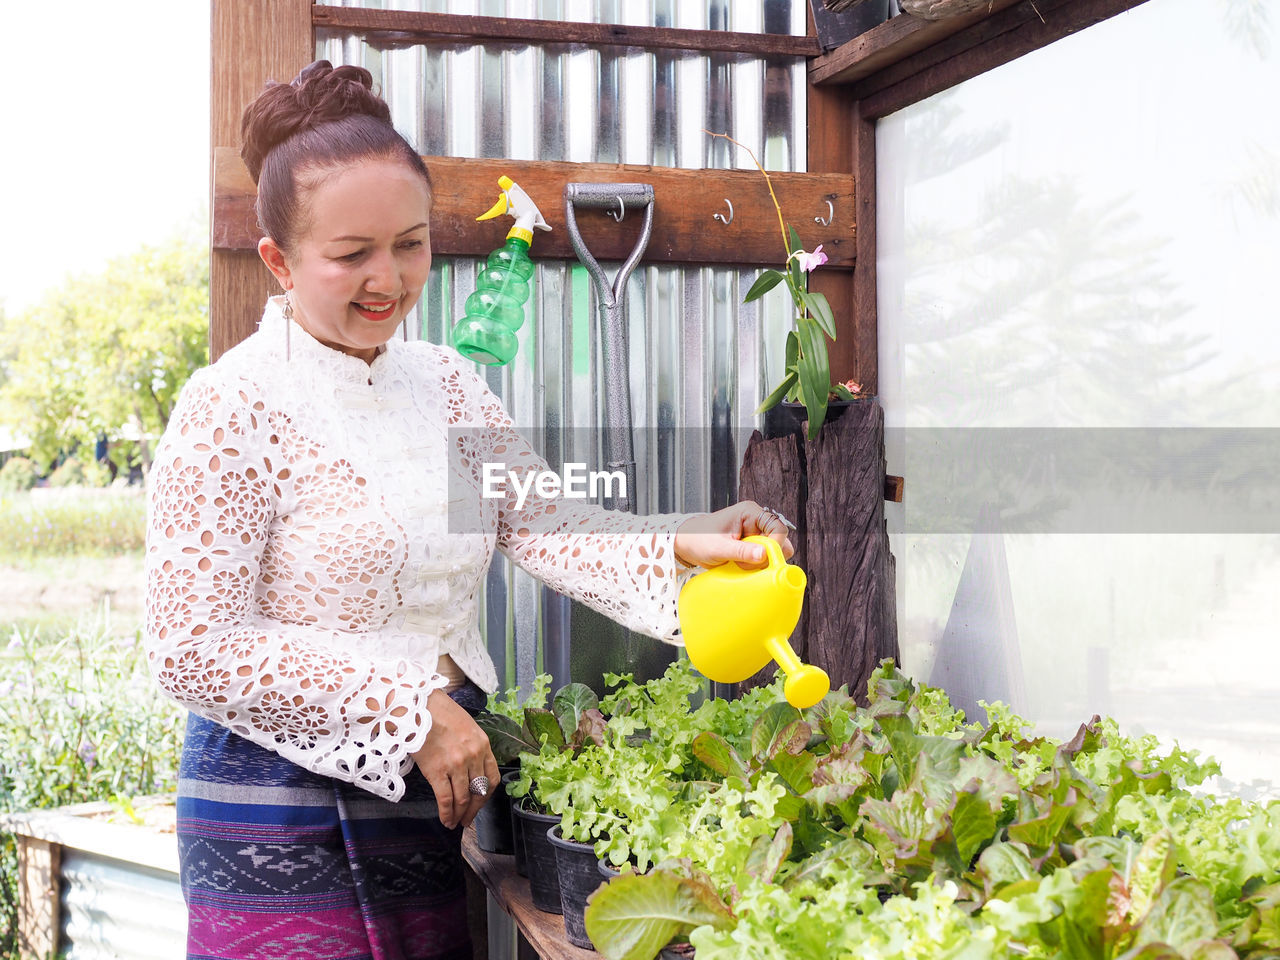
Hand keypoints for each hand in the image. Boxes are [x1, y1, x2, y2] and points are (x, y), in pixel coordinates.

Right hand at [411, 689, 499, 829]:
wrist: (417, 705)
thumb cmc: (438, 711)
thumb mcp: (466, 725)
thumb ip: (471, 746)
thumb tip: (469, 767)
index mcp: (483, 744)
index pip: (492, 778)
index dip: (486, 796)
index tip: (479, 804)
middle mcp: (473, 756)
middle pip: (478, 792)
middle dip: (473, 810)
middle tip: (467, 821)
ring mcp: (456, 765)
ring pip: (463, 799)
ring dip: (459, 815)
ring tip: (454, 823)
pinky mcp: (437, 771)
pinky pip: (446, 799)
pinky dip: (446, 814)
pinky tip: (445, 820)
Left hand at [674, 501, 794, 568]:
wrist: (687, 544)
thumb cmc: (698, 540)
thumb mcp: (718, 548)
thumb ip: (741, 552)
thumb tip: (764, 554)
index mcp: (749, 512)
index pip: (777, 526)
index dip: (775, 544)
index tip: (764, 558)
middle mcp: (756, 521)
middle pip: (779, 541)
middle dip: (767, 556)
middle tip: (747, 562)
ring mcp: (755, 534)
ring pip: (773, 552)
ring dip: (760, 563)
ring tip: (739, 563)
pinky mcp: (752, 546)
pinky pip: (764, 559)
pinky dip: (755, 566)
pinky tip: (740, 565)